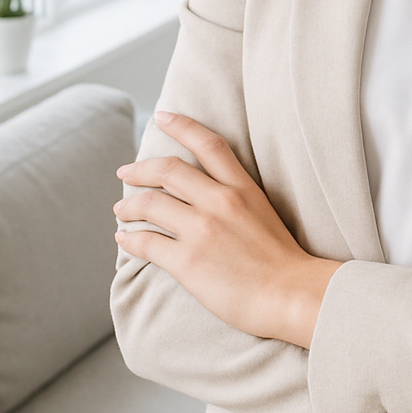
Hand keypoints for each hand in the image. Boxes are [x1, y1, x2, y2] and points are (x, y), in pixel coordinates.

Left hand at [113, 111, 341, 348]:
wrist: (291, 296)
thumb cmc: (282, 261)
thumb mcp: (265, 213)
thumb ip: (237, 198)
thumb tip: (206, 194)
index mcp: (243, 188)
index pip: (209, 144)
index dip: (182, 125)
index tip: (162, 116)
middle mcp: (220, 202)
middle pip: (168, 170)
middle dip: (139, 169)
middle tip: (125, 172)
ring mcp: (202, 231)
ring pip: (150, 204)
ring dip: (128, 205)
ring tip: (120, 210)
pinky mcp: (188, 262)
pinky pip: (147, 242)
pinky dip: (130, 238)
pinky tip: (125, 238)